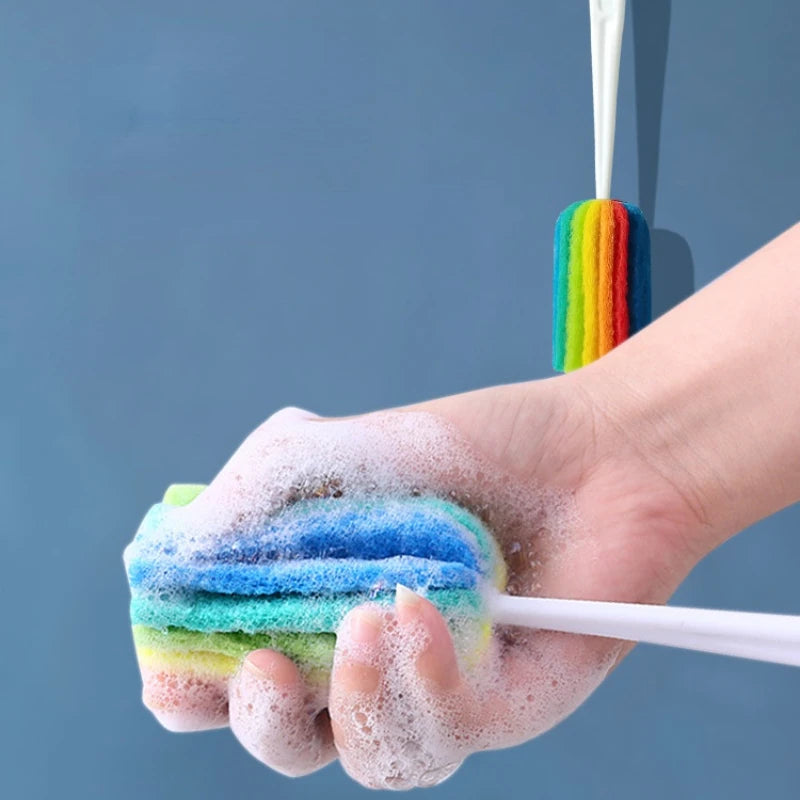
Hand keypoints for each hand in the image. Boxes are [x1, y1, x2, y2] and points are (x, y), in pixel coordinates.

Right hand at [213, 375, 705, 787]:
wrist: (590, 451)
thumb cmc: (468, 445)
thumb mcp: (345, 451)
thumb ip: (260, 492)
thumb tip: (178, 549)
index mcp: (322, 600)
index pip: (237, 671)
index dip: (191, 686)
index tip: (173, 667)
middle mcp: (375, 656)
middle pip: (292, 740)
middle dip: (260, 721)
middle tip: (260, 667)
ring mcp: (437, 687)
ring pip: (370, 756)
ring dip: (351, 703)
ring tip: (361, 624)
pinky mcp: (504, 705)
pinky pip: (447, 729)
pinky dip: (422, 677)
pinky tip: (415, 611)